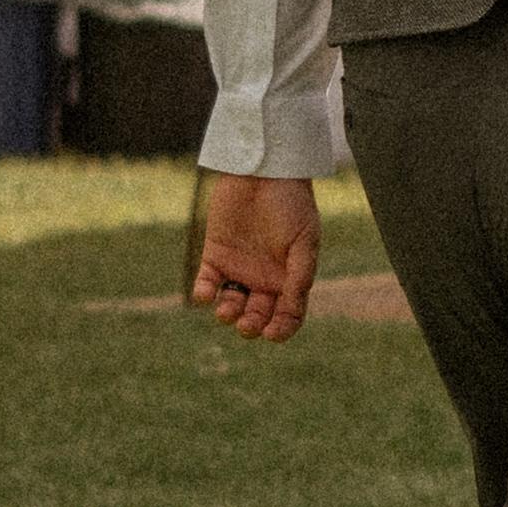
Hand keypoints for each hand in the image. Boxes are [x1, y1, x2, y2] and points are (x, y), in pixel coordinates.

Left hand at [191, 173, 318, 340]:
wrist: (264, 172)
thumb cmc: (291, 205)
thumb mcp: (304, 243)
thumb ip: (299, 277)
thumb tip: (292, 312)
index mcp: (289, 279)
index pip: (287, 316)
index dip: (281, 330)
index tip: (272, 334)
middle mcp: (264, 279)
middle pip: (257, 316)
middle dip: (252, 325)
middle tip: (246, 324)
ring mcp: (239, 269)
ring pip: (231, 305)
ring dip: (228, 314)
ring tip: (227, 311)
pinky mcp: (215, 256)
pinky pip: (207, 284)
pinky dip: (204, 294)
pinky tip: (205, 295)